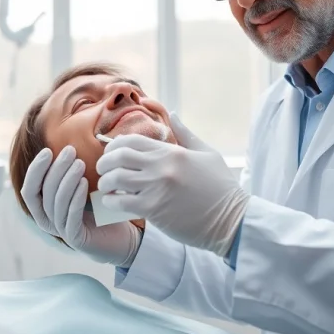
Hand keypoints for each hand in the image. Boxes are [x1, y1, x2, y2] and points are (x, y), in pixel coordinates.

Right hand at [21, 146, 141, 266]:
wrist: (121, 236)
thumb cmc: (99, 209)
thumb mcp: (82, 188)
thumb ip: (70, 173)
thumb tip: (67, 144)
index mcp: (44, 209)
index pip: (29, 189)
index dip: (35, 170)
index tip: (48, 151)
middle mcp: (48, 220)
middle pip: (43, 193)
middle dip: (55, 169)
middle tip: (71, 151)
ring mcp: (60, 230)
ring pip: (56, 203)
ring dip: (67, 180)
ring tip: (80, 163)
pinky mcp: (75, 238)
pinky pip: (71, 216)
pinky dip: (76, 198)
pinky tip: (85, 182)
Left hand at [95, 114, 247, 255]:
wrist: (231, 220)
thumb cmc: (221, 187)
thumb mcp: (207, 153)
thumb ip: (186, 134)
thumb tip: (173, 114)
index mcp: (172, 151)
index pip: (132, 140)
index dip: (115, 145)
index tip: (112, 153)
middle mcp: (161, 166)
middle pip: (119, 156)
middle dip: (105, 162)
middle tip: (102, 169)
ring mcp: (156, 188)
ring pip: (116, 178)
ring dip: (105, 182)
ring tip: (106, 187)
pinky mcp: (154, 209)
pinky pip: (121, 201)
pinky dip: (111, 201)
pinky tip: (112, 201)